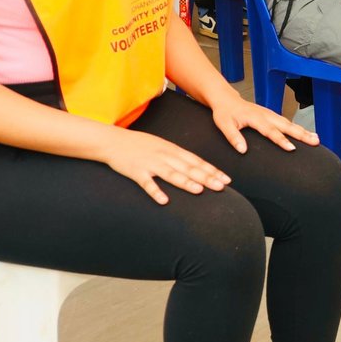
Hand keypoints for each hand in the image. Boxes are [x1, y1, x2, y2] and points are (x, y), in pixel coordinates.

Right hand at [99, 128, 231, 205]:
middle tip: (221, 187)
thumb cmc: (141, 145)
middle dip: (206, 178)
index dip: (212, 171)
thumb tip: (198, 167)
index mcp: (173, 150)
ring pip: (171, 174)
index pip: (197, 161)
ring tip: (199, 190)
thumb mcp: (163, 146)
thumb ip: (179, 157)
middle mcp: (165, 156)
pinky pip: (147, 183)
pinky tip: (164, 200)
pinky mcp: (136, 172)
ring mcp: (150, 164)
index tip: (227, 180)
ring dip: (185, 183)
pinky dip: (155, 191)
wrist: (113, 141)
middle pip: (188, 168)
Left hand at [210, 91, 315, 153]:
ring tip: (316, 139)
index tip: (292, 148)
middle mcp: (266, 115)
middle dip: (302, 134)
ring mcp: (270, 114)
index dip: (281, 140)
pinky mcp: (271, 115)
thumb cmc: (224, 112)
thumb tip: (243, 150)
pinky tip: (306, 134)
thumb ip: (233, 137)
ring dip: (303, 131)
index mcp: (255, 117)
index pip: (270, 131)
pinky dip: (298, 128)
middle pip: (287, 125)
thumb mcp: (223, 124)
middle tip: (315, 141)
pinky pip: (287, 122)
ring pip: (289, 123)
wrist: (226, 99)